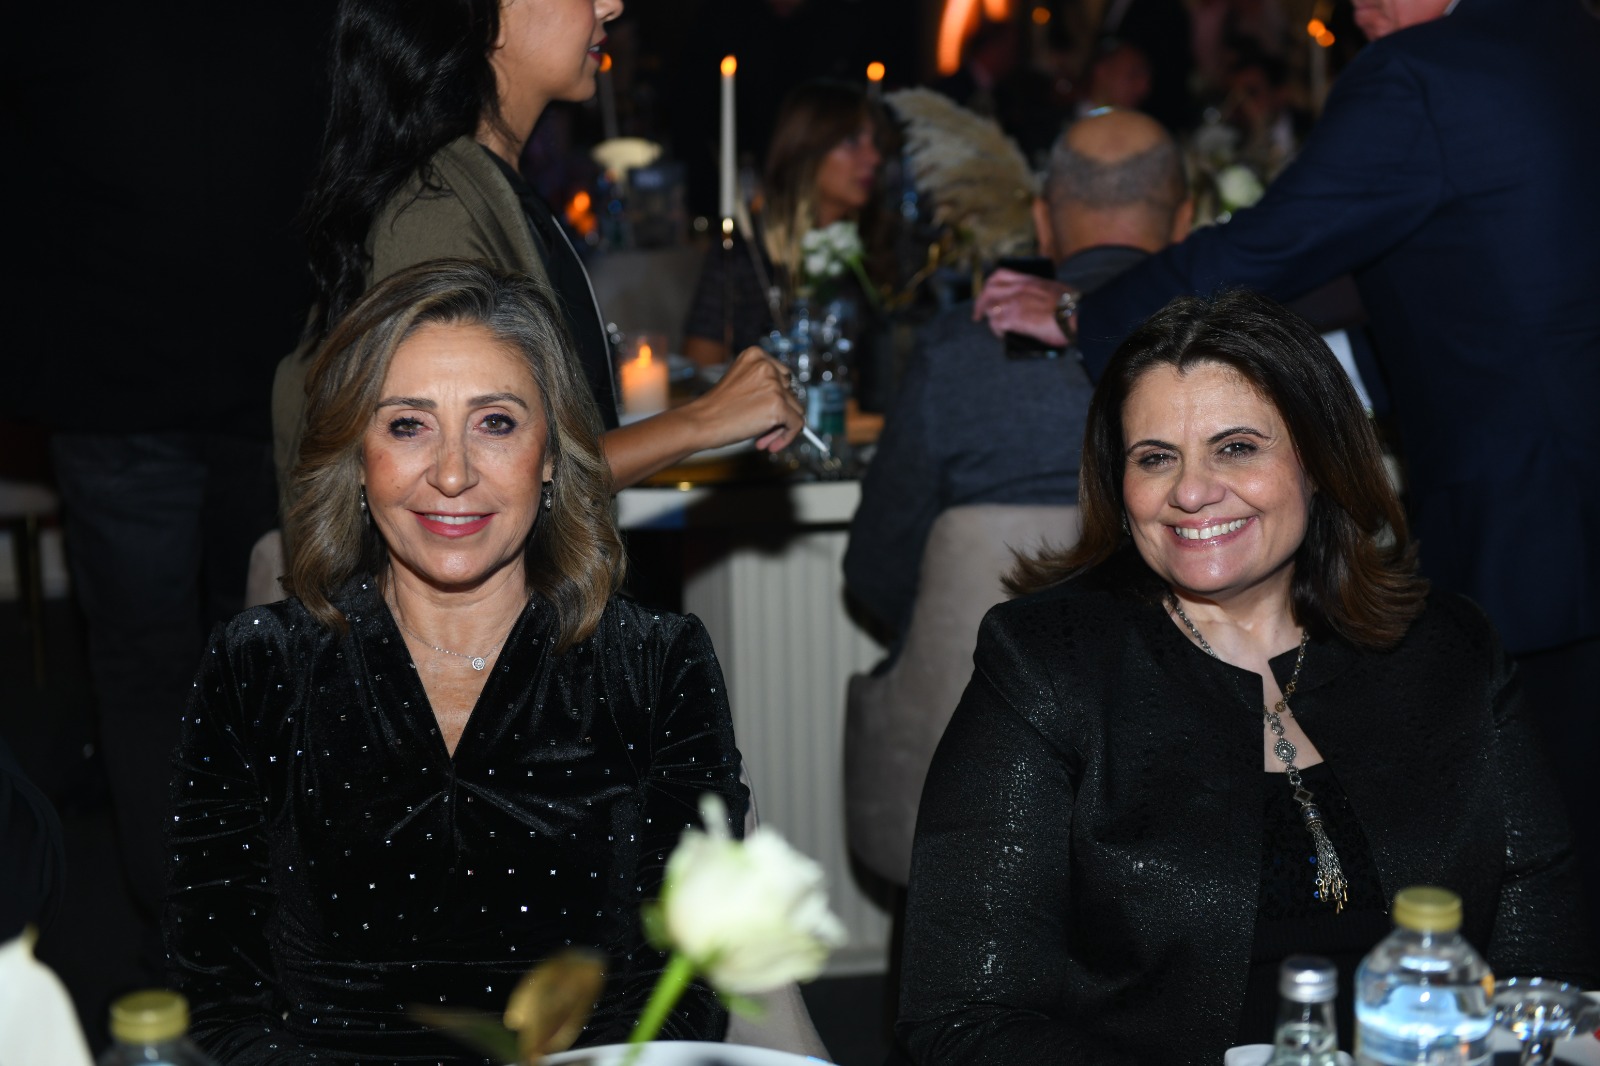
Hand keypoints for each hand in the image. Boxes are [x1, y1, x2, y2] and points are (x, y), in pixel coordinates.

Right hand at [685, 347, 804, 452]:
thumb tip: (790, 405)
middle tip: (765, 430)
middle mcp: (767, 366)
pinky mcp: (778, 405)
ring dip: (782, 428)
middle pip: (791, 394)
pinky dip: (788, 437)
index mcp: (756, 355)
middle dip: (780, 414)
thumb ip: (764, 387)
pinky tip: (771, 444)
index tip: (768, 414)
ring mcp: (774, 385)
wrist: (700, 422)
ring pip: (796, 410)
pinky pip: (797, 424)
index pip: (783, 377)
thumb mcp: (742, 386)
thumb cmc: (716, 408)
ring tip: (764, 439)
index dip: (778, 398)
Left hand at [972, 268, 1075, 347]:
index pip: (1000, 274)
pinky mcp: (1016, 318)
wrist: (1079, 315)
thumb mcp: (1054, 290)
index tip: (987, 294)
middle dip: (980, 303)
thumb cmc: (1073, 306)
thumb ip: (1040, 292)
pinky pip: (996, 323)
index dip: (989, 285)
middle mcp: (1019, 288)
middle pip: (988, 291)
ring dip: (990, 319)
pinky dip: (997, 330)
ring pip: (989, 308)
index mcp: (1029, 280)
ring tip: (997, 328)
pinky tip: (1004, 335)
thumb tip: (1036, 303)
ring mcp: (1016, 302)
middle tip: (978, 315)